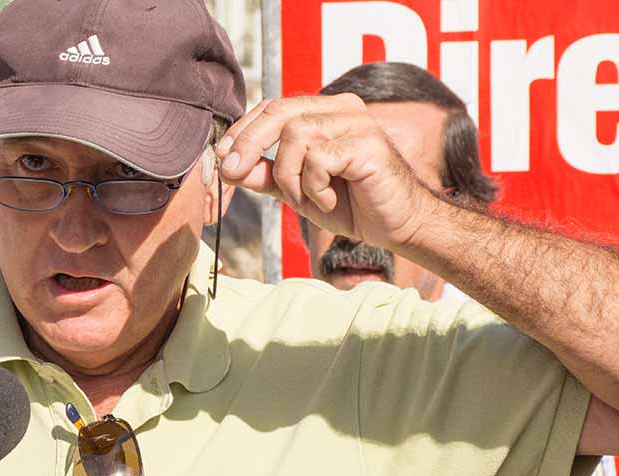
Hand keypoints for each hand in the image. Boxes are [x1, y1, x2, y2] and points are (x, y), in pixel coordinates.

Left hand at [215, 95, 433, 250]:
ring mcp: (357, 122)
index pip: (274, 107)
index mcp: (326, 111)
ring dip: (290, 177)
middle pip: (280, 113)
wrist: (396, 226)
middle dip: (249, 144)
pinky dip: (314, 188)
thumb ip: (267, 175)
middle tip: (232, 170)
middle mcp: (342, 108)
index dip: (243, 130)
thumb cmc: (352, 204)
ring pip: (296, 138)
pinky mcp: (367, 143)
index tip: (222, 156)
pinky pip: (318, 160)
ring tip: (308, 199)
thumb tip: (230, 166)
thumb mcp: (298, 190)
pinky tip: (329, 201)